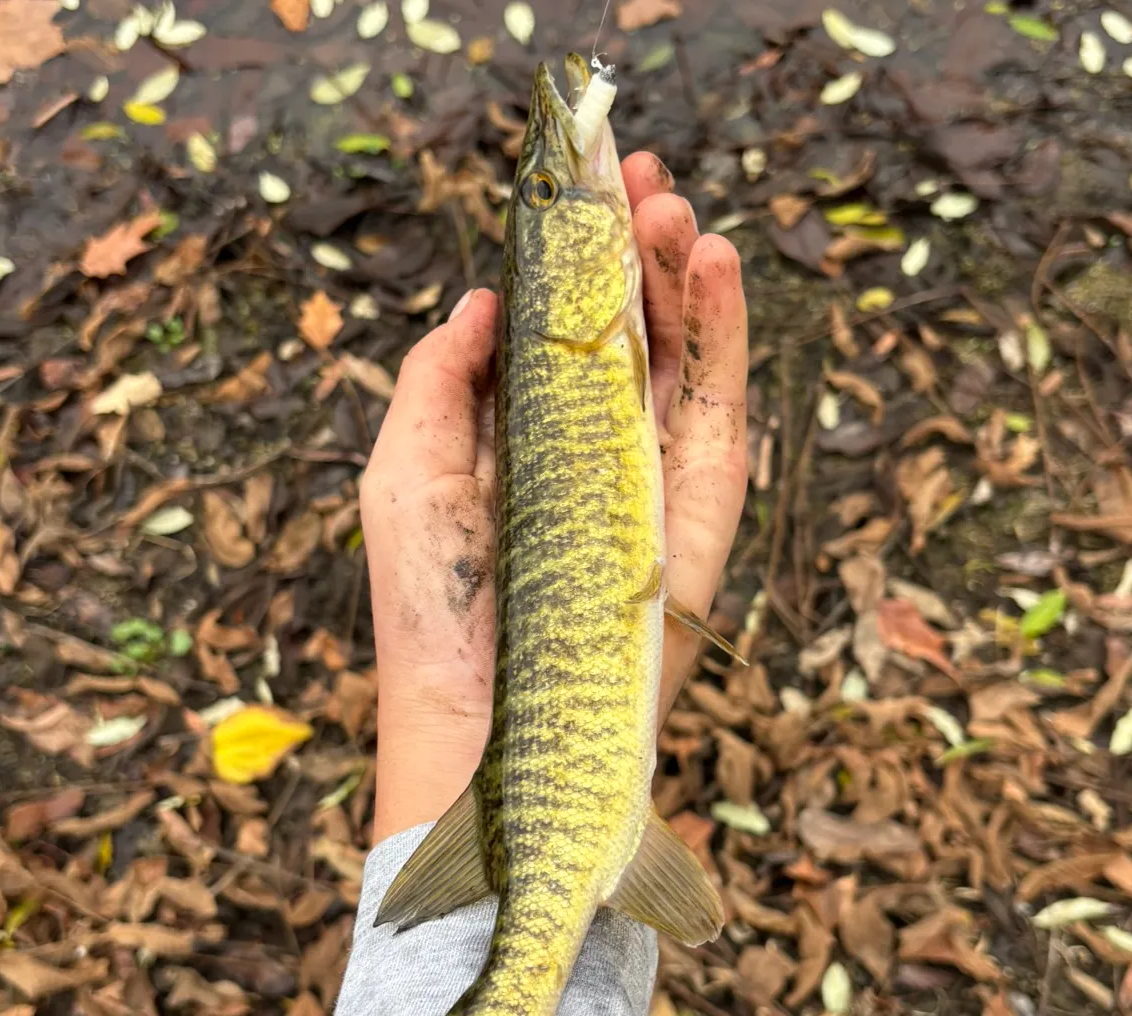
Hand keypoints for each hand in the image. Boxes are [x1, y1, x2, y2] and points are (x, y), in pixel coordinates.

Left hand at [359, 153, 748, 843]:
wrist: (484, 723)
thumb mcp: (405, 473)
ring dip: (685, 277)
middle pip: (630, 334)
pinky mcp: (699, 514)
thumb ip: (438, 381)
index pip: (561, 333)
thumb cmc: (429, 607)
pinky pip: (719, 412)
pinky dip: (726, 337)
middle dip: (637, 252)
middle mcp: (593, 455)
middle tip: (641, 177)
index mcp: (523, 443)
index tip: (581, 188)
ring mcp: (652, 481)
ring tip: (677, 208)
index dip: (574, 261)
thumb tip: (484, 299)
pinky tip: (717, 269)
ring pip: (681, 360)